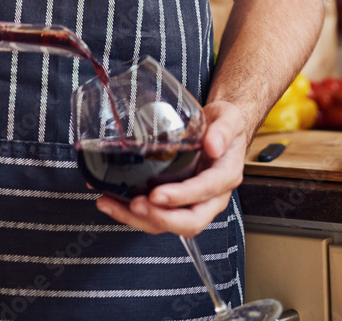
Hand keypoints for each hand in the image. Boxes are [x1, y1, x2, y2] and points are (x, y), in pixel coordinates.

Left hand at [94, 100, 247, 237]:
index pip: (204, 192)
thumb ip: (223, 130)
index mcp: (225, 176)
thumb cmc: (225, 125)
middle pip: (189, 221)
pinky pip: (157, 214)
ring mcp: (193, 202)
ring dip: (141, 219)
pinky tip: (112, 201)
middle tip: (135, 205)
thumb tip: (213, 145)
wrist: (222, 128)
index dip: (181, 196)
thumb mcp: (229, 119)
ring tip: (112, 205)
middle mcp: (211, 197)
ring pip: (170, 223)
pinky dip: (133, 213)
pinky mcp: (177, 200)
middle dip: (160, 218)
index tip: (157, 193)